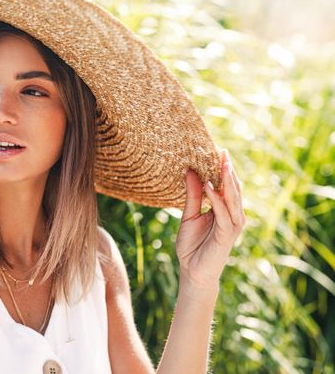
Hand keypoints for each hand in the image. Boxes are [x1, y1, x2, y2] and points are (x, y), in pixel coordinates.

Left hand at [176, 149, 245, 293]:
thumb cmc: (191, 245)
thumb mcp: (188, 215)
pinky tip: (209, 186)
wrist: (192, 272)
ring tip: (222, 163)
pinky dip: (216, 199)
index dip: (222, 169)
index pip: (225, 185)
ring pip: (233, 199)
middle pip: (233, 188)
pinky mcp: (227, 235)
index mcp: (223, 210)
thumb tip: (190, 171)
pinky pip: (223, 213)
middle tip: (223, 151)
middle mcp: (232, 215)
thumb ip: (192, 195)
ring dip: (227, 181)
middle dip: (228, 170)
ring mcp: (232, 225)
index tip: (217, 150)